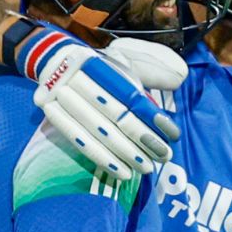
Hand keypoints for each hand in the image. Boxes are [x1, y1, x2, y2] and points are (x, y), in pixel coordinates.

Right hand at [28, 32, 185, 180]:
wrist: (51, 61)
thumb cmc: (98, 68)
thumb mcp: (123, 60)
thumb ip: (151, 71)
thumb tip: (180, 78)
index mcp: (98, 63)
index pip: (129, 94)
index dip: (152, 116)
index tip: (172, 134)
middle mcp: (77, 76)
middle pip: (114, 113)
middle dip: (142, 138)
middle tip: (163, 156)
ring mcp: (60, 94)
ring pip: (98, 130)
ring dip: (124, 153)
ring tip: (146, 168)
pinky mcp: (50, 112)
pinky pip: (78, 140)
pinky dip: (101, 158)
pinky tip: (120, 172)